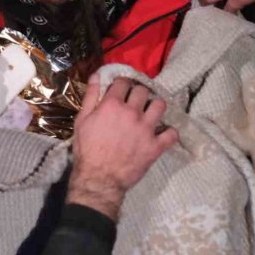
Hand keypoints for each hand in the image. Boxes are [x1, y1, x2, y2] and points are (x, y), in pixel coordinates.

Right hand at [67, 75, 178, 220]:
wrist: (99, 179)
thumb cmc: (87, 149)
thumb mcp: (82, 120)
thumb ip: (90, 96)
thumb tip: (97, 76)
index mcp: (113, 105)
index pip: (123, 82)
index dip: (122, 84)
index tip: (121, 89)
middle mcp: (132, 113)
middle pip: (143, 90)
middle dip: (139, 93)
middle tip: (135, 101)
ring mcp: (146, 129)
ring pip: (160, 105)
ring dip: (156, 106)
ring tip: (150, 112)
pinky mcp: (156, 146)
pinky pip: (172, 134)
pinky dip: (169, 133)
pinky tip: (163, 134)